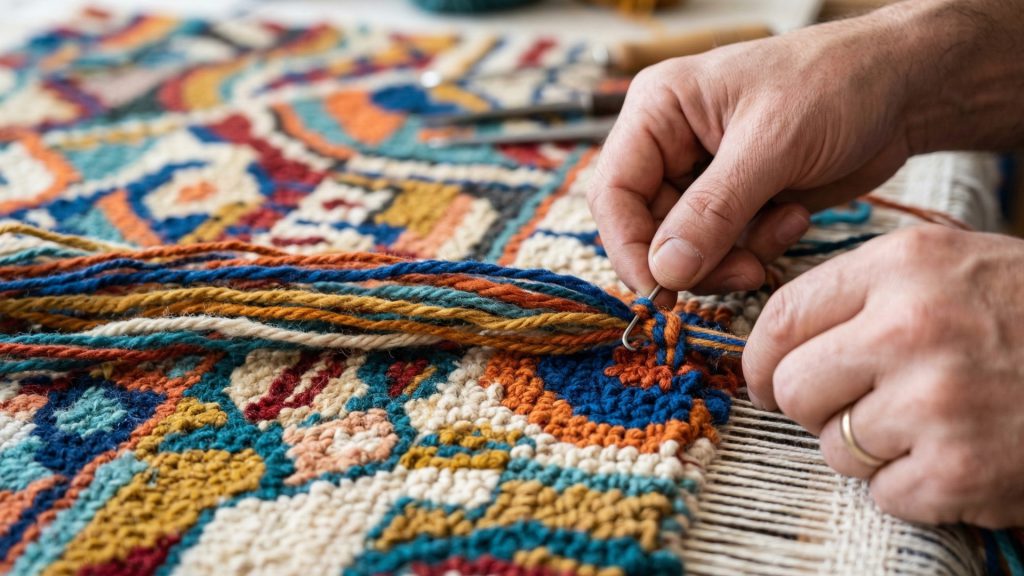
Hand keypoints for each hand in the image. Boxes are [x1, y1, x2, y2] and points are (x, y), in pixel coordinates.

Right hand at [587, 11, 912, 302]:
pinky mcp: (737, 202)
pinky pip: (724, 249)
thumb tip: (662, 272)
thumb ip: (713, 212)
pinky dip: (757, 248)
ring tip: (783, 229)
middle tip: (742, 274)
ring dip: (731, 257)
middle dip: (693, 259)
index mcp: (658, 110)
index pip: (614, 192)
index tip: (660, 291)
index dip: (629, 247)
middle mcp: (670, 144)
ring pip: (685, 248)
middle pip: (646, 228)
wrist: (905, 87)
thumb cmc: (837, 84)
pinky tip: (795, 216)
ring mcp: (703, 176)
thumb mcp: (772, 145)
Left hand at [743, 225, 1023, 526]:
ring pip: (834, 447)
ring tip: (927, 423)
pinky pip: (883, 493)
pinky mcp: (961, 470)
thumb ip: (862, 290)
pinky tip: (955, 454)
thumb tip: (774, 339)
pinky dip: (912, 486)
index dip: (761, 358)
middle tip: (860, 403)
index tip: (767, 378)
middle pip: (792, 388)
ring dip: (869, 447)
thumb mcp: (948, 264)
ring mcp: (937, 402)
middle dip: (815, 405)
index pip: (780, 318)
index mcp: (902, 266)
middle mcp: (911, 328)